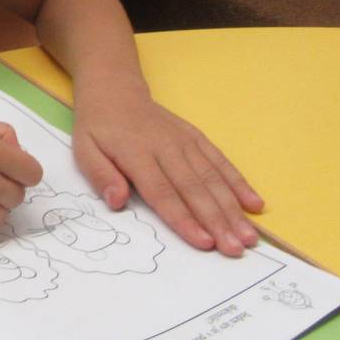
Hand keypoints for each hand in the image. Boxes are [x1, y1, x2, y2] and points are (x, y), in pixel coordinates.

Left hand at [72, 84, 263, 256]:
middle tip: (235, 249)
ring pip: (213, 178)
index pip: (162, 192)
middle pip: (195, 189)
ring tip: (250, 236)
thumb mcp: (84, 149)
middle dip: (217, 221)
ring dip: (233, 208)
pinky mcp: (197, 137)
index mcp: (136, 153)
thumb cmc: (98, 127)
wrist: (115, 90)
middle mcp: (166, 147)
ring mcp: (185, 141)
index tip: (203, 243)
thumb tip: (117, 201)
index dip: (184, 219)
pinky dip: (239, 182)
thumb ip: (100, 175)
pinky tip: (255, 204)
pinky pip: (221, 161)